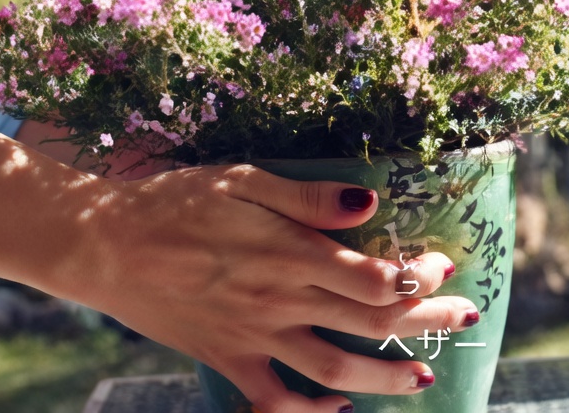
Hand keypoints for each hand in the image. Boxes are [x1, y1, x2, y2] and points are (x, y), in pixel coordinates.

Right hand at [0, 131, 478, 412]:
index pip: (373, 275)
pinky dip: (306, 412)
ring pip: (334, 367)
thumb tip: (371, 202)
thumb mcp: (241, 180)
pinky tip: (335, 410)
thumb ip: (308, 198)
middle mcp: (279, 300)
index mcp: (288, 253)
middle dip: (426, 320)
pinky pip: (273, 399)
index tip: (440, 262)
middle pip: (369, 321)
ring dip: (385, 378)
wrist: (102, 246)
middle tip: (466, 317)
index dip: (417, 274)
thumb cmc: (173, 202)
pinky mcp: (227, 358)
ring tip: (424, 379)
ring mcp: (254, 336)